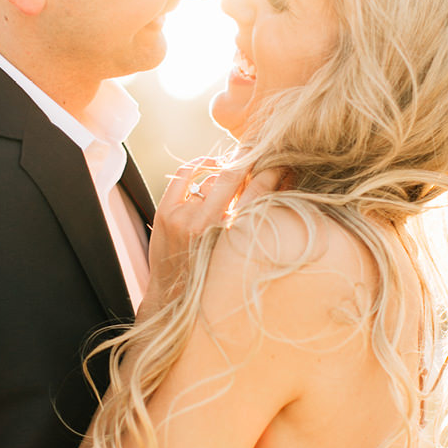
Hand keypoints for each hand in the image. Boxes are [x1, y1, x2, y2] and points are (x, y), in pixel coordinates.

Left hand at [147, 158, 284, 309]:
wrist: (176, 299)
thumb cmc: (216, 276)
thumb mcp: (242, 253)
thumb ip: (253, 222)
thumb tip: (271, 188)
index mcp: (234, 237)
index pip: (260, 191)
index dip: (273, 173)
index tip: (282, 164)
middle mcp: (209, 225)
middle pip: (234, 175)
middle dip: (250, 158)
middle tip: (261, 148)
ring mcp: (184, 217)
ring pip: (212, 179)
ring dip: (224, 176)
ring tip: (232, 178)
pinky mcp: (166, 213)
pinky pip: (184, 175)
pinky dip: (198, 166)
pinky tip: (208, 164)